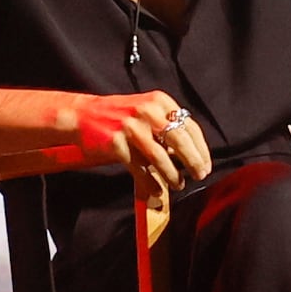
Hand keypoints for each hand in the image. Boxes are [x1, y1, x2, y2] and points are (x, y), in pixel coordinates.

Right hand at [57, 86, 215, 192]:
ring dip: (173, 174)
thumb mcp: (146, 111)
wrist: (84, 114)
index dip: (201, 148)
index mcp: (160, 101)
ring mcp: (131, 127)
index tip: (206, 163)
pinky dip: (150, 182)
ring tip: (179, 184)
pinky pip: (139, 167)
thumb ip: (166, 127)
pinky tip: (157, 190)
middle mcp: (147, 111)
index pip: (189, 126)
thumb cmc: (120, 116)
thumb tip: (191, 154)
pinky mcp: (116, 143)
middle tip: (200, 175)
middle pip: (179, 139)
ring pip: (160, 156)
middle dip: (193, 160)